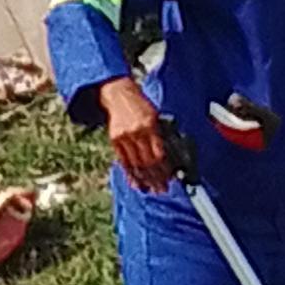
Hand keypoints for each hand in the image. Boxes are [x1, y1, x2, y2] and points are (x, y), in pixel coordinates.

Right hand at [101, 77, 170, 192]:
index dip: (164, 169)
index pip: (159, 154)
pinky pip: (123, 161)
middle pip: (148, 162)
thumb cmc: (140, 105)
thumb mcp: (154, 116)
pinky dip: (130, 173)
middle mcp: (136, 132)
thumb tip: (169, 158)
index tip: (170, 179)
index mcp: (150, 125)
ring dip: (144, 179)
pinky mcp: (114, 139)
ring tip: (150, 189)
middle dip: (156, 178)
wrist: (118, 94)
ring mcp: (124, 136)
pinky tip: (135, 182)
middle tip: (162, 189)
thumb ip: (160, 135)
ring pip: (135, 164)